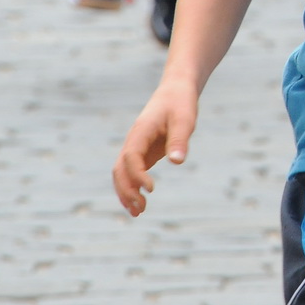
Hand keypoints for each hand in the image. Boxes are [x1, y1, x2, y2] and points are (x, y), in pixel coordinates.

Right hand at [112, 82, 197, 216]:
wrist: (176, 91)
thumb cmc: (181, 103)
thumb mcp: (185, 119)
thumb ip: (180, 139)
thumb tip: (178, 162)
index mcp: (140, 131)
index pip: (131, 156)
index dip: (137, 175)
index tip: (151, 189)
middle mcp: (133, 141)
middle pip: (119, 169)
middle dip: (126, 191)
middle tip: (140, 209)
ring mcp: (135, 147)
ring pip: (121, 173)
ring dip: (126, 193)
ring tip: (138, 213)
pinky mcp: (142, 153)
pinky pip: (131, 173)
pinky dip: (131, 188)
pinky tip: (140, 203)